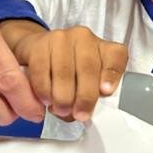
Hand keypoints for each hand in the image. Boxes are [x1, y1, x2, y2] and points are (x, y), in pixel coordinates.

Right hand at [6, 25, 128, 120]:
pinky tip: (46, 100)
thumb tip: (84, 113)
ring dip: (62, 97)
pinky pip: (41, 72)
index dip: (112, 74)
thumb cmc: (67, 70)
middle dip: (84, 97)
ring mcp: (60, 39)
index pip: (116, 56)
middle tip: (80, 115)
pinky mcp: (38, 45)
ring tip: (61, 110)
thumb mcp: (87, 81)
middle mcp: (83, 38)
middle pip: (88, 68)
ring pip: (64, 71)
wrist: (35, 51)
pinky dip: (44, 91)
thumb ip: (93, 93)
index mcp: (103, 47)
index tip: (106, 91)